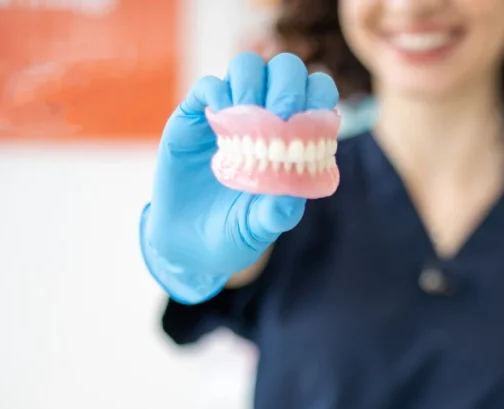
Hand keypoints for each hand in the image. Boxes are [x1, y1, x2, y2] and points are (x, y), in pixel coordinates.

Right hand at [140, 52, 338, 303]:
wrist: (185, 247)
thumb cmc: (231, 235)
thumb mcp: (256, 231)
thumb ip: (275, 215)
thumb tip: (294, 200)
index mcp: (292, 139)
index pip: (315, 95)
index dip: (318, 95)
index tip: (311, 118)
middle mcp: (264, 119)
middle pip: (284, 69)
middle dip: (288, 84)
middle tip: (282, 114)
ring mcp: (229, 115)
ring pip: (247, 67)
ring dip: (252, 83)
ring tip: (247, 116)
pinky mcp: (194, 119)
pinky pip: (208, 87)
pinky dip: (217, 92)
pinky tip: (220, 118)